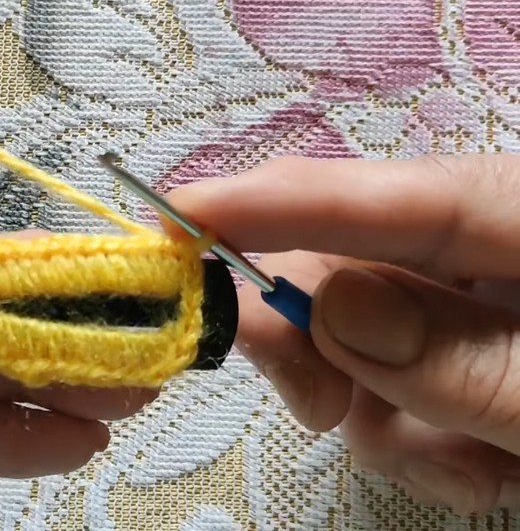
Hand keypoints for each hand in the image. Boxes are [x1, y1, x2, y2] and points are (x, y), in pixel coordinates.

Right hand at [165, 155, 519, 513]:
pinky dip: (414, 436)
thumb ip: (466, 363)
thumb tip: (331, 308)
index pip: (399, 199)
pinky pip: (393, 381)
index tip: (179, 213)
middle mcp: (492, 251)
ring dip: (385, 415)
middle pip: (354, 263)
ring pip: (358, 336)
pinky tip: (484, 468)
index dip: (285, 201)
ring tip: (475, 470)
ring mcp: (476, 304)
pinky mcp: (462, 350)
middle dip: (318, 338)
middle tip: (316, 408)